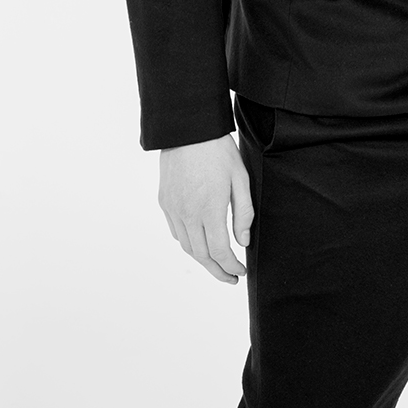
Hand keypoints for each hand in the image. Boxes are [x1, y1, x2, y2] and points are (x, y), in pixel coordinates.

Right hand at [158, 133, 252, 283]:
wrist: (188, 129)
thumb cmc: (218, 150)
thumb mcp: (240, 178)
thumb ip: (243, 213)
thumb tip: (243, 242)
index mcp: (209, 209)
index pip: (219, 251)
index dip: (231, 266)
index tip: (241, 271)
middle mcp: (187, 214)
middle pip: (201, 256)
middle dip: (217, 271)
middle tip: (231, 278)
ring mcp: (173, 209)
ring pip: (186, 247)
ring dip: (202, 260)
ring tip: (217, 264)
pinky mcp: (165, 202)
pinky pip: (176, 231)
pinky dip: (188, 243)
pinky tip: (199, 242)